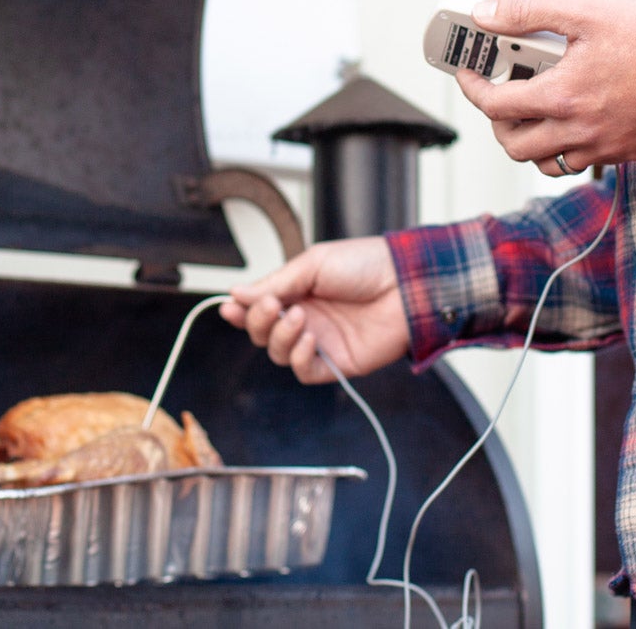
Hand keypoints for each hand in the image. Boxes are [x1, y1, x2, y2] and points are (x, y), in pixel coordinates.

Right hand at [217, 237, 408, 383]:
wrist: (406, 283)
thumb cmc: (366, 265)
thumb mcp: (314, 263)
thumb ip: (276, 282)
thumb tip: (237, 293)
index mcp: (298, 291)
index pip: (259, 307)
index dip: (241, 310)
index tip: (229, 306)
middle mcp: (306, 318)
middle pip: (263, 333)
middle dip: (258, 322)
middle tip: (271, 305)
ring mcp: (321, 341)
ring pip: (279, 353)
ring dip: (280, 336)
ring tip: (300, 317)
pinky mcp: (337, 362)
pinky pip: (304, 371)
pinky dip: (299, 358)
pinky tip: (309, 339)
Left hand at [457, 0, 635, 173]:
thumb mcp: (584, 10)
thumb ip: (528, 12)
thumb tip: (484, 13)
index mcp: (561, 96)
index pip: (495, 105)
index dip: (472, 87)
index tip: (467, 73)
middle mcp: (578, 130)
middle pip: (514, 144)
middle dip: (497, 120)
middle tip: (500, 91)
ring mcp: (603, 146)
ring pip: (545, 162)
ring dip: (529, 139)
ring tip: (533, 107)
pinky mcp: (626, 151)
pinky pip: (579, 162)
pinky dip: (563, 147)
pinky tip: (571, 116)